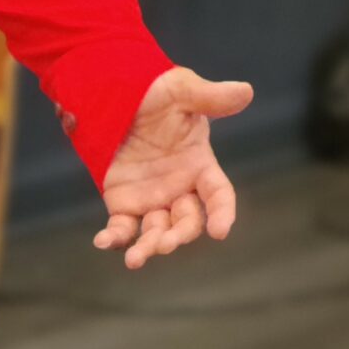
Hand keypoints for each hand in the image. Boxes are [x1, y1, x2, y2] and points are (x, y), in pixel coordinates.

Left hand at [93, 66, 252, 268]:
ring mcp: (151, 198)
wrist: (115, 91)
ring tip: (135, 259)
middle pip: (187, 221)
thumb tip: (246, 91)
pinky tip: (103, 242)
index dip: (222, 213)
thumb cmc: (155, 89)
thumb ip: (211, 97)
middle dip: (179, 235)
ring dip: (148, 246)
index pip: (218, 195)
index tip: (220, 231)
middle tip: (165, 244)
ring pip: (156, 231)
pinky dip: (114, 238)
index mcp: (199, 164)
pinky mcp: (122, 202)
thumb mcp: (182, 90)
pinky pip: (122, 226)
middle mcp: (179, 187)